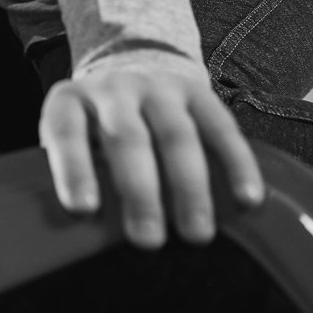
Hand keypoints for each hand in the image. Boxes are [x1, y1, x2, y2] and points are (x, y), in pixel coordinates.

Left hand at [39, 63, 264, 248]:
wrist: (130, 71)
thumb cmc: (94, 131)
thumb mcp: (72, 144)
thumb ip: (78, 180)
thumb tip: (79, 240)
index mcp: (70, 102)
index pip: (67, 133)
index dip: (74, 170)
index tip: (83, 209)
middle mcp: (113, 89)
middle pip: (127, 138)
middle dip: (138, 190)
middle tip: (147, 239)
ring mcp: (158, 88)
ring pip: (176, 135)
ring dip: (189, 187)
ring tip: (196, 233)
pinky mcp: (199, 93)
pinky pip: (222, 129)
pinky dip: (237, 166)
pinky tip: (246, 200)